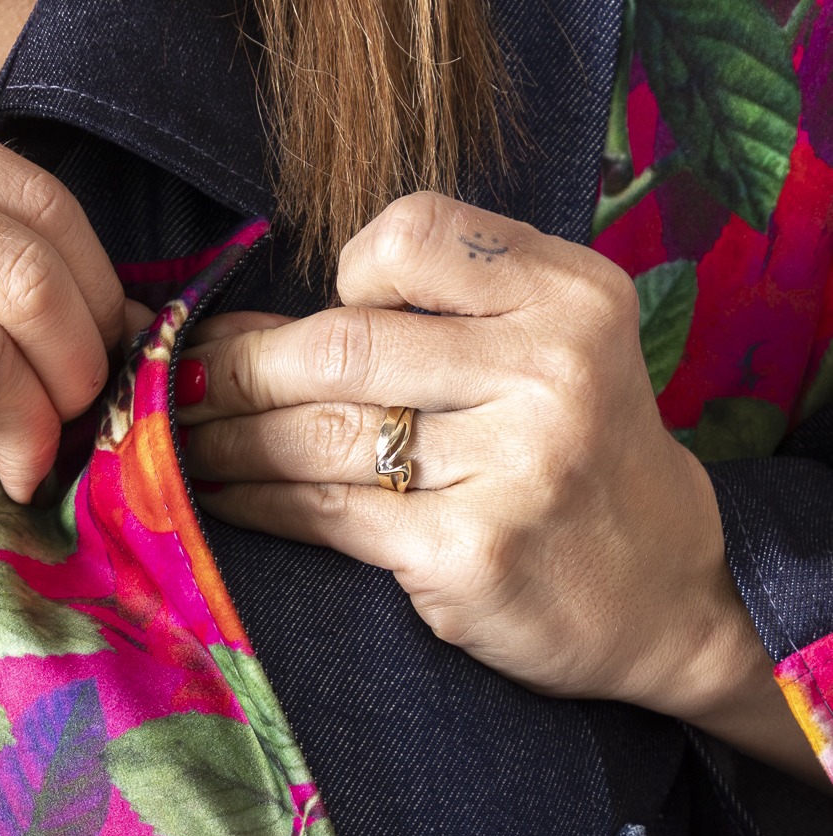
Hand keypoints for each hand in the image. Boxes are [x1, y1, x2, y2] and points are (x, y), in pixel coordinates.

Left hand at [179, 192, 826, 787]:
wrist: (664, 596)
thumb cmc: (580, 465)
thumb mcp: (555, 353)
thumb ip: (445, 320)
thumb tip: (254, 326)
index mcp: (568, 296)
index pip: (411, 239)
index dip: (338, 278)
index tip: (299, 324)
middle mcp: (549, 369)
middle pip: (341, 345)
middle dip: (237, 368)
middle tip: (170, 382)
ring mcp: (513, 465)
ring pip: (321, 434)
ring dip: (225, 439)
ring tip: (173, 441)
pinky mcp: (470, 552)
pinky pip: (327, 514)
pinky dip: (256, 504)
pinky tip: (217, 498)